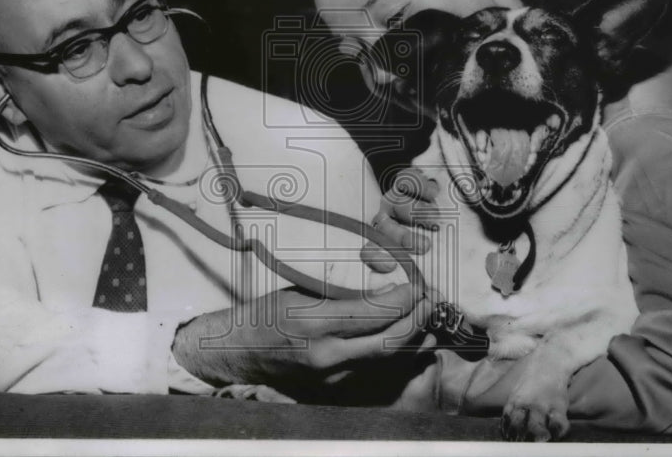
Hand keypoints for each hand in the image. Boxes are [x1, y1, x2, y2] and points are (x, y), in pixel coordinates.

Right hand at [172, 284, 433, 395]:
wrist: (241, 351)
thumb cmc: (270, 312)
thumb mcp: (303, 290)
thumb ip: (344, 289)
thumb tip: (387, 283)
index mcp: (315, 323)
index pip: (374, 313)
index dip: (403, 298)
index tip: (416, 284)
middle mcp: (327, 355)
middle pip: (389, 341)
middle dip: (416, 319)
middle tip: (429, 299)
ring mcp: (332, 376)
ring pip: (387, 359)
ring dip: (411, 336)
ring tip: (425, 315)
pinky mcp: (334, 388)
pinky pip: (374, 368)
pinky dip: (393, 351)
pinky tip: (405, 335)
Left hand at [362, 167, 441, 272]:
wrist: (451, 211)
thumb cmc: (440, 242)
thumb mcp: (435, 262)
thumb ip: (431, 275)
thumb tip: (436, 295)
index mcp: (385, 242)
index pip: (370, 251)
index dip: (376, 259)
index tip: (391, 267)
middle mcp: (386, 220)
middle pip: (385, 227)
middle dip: (403, 237)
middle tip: (425, 246)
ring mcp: (395, 199)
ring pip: (397, 203)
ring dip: (415, 212)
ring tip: (434, 221)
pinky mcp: (407, 180)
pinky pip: (408, 180)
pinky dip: (420, 187)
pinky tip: (434, 195)